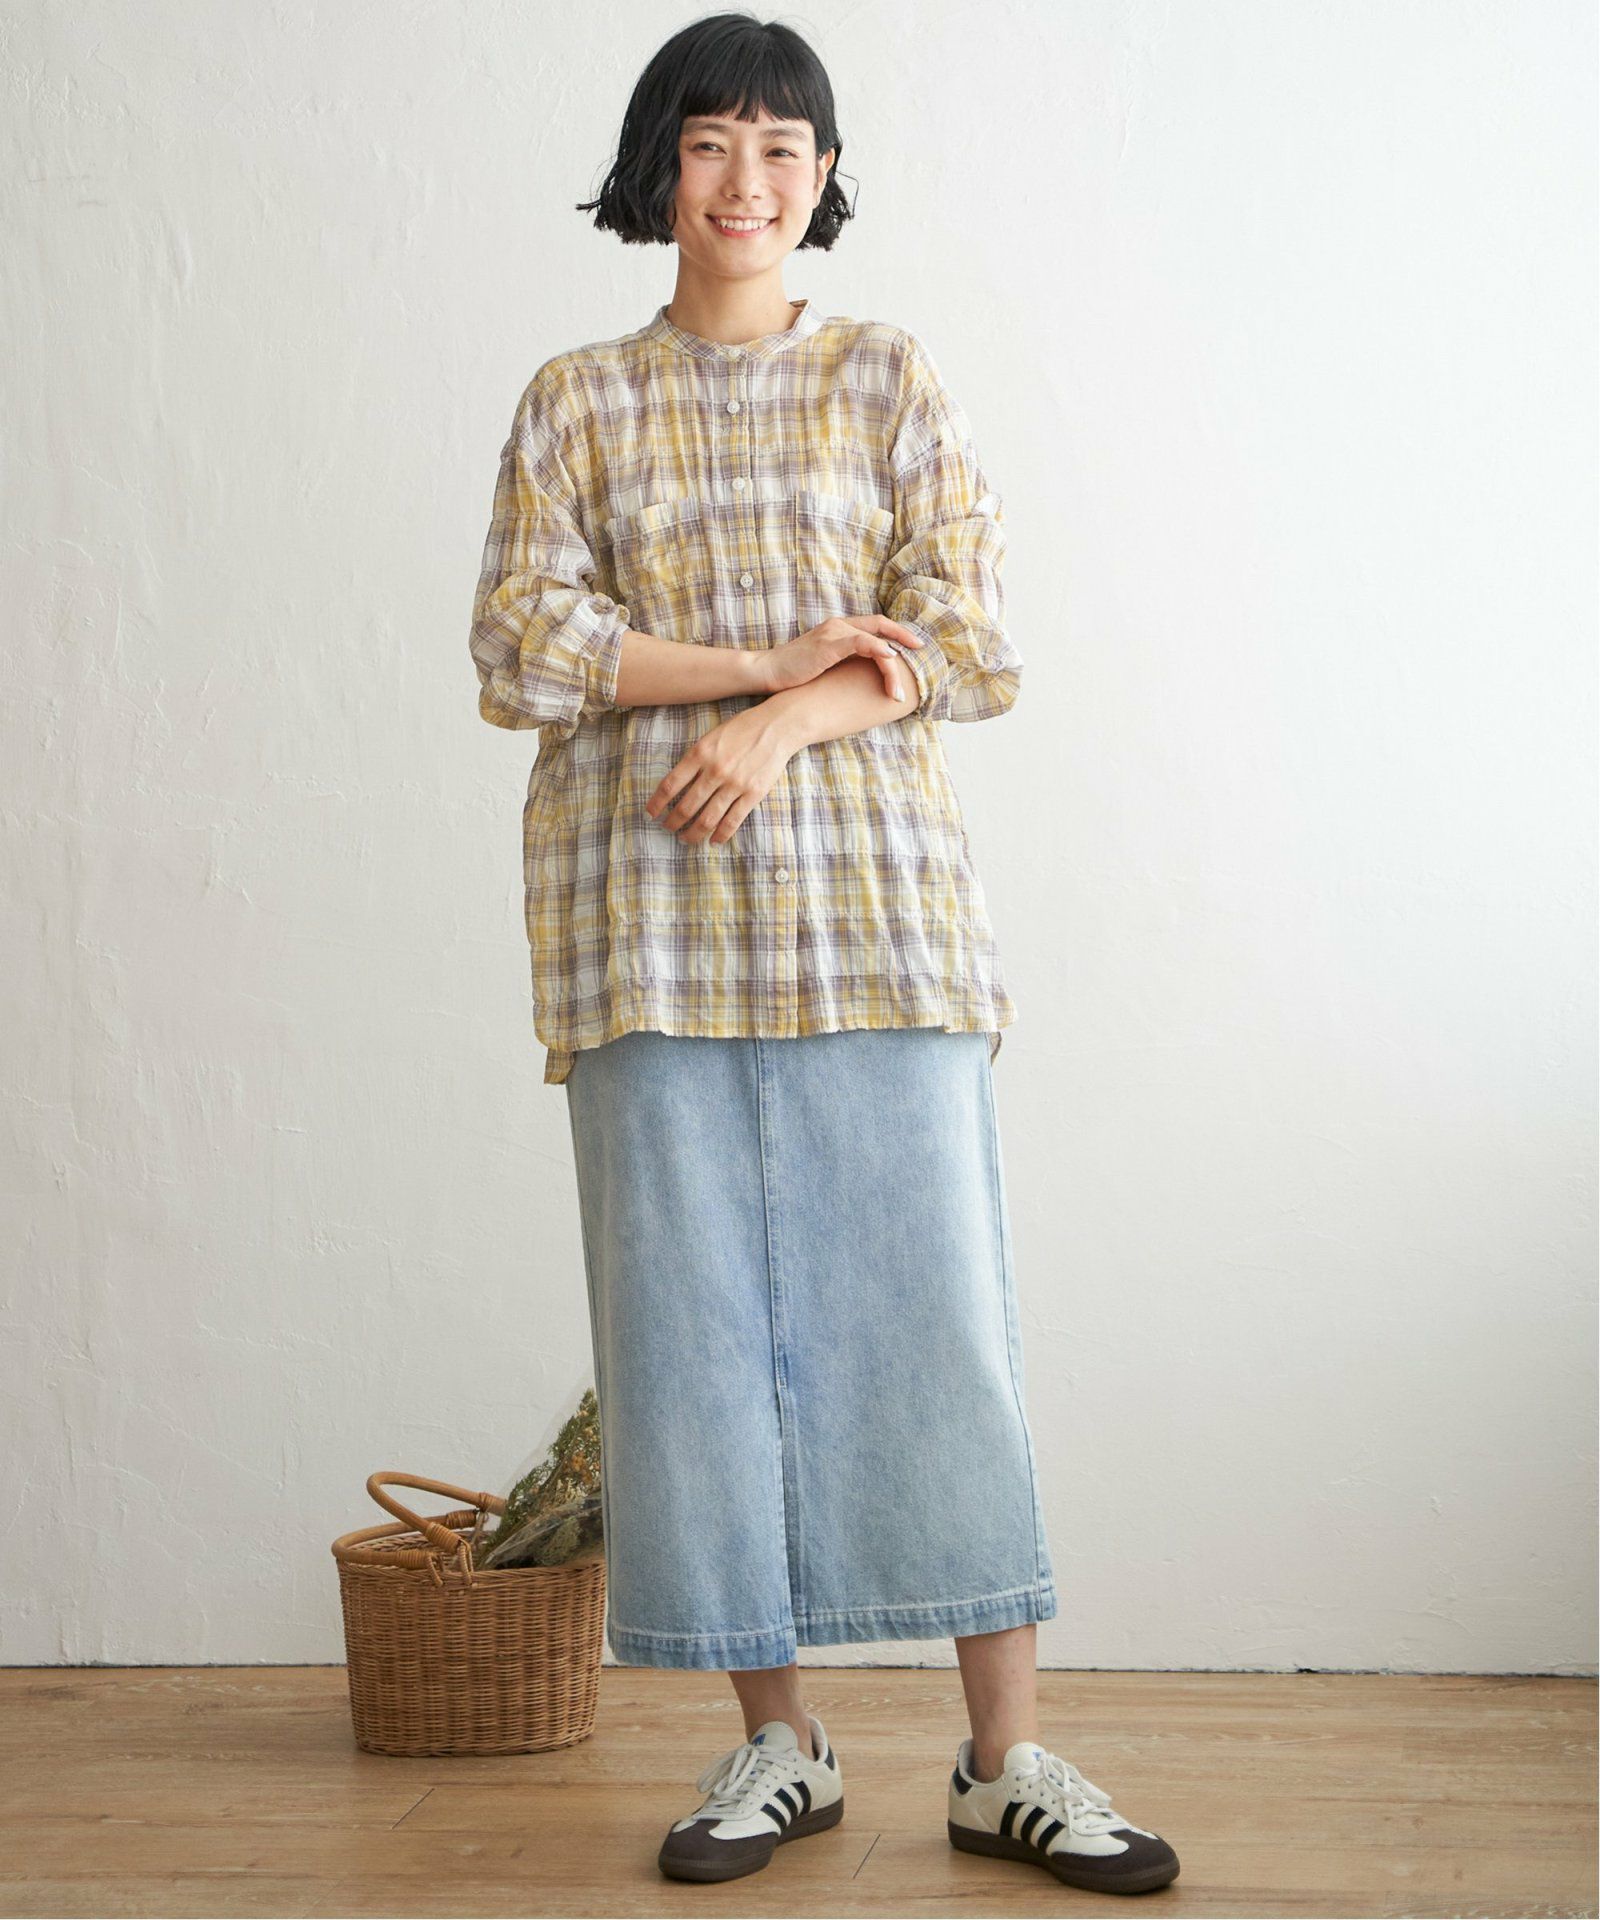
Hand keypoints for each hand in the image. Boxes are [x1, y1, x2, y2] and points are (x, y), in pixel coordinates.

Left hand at [645, 704, 798, 846]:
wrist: (777, 727)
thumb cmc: (742, 729)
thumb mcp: (711, 736)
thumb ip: (695, 758)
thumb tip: (678, 784)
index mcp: (700, 753)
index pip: (670, 784)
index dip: (657, 803)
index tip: (651, 814)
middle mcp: (715, 770)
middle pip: (686, 806)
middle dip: (673, 822)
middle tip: (668, 828)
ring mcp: (734, 784)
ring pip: (707, 819)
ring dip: (693, 833)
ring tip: (686, 839)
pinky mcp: (753, 794)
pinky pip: (732, 821)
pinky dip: (720, 835)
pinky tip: (713, 841)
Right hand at [756, 615, 923, 698]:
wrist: (767, 672)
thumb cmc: (793, 674)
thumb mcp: (824, 666)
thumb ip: (843, 663)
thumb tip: (863, 677)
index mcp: (839, 630)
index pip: (875, 625)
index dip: (897, 633)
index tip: (913, 647)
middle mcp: (839, 626)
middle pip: (881, 625)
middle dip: (905, 637)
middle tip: (922, 651)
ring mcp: (834, 633)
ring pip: (875, 639)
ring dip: (892, 663)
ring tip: (900, 686)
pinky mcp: (829, 645)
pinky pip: (861, 642)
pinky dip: (879, 649)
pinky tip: (890, 660)